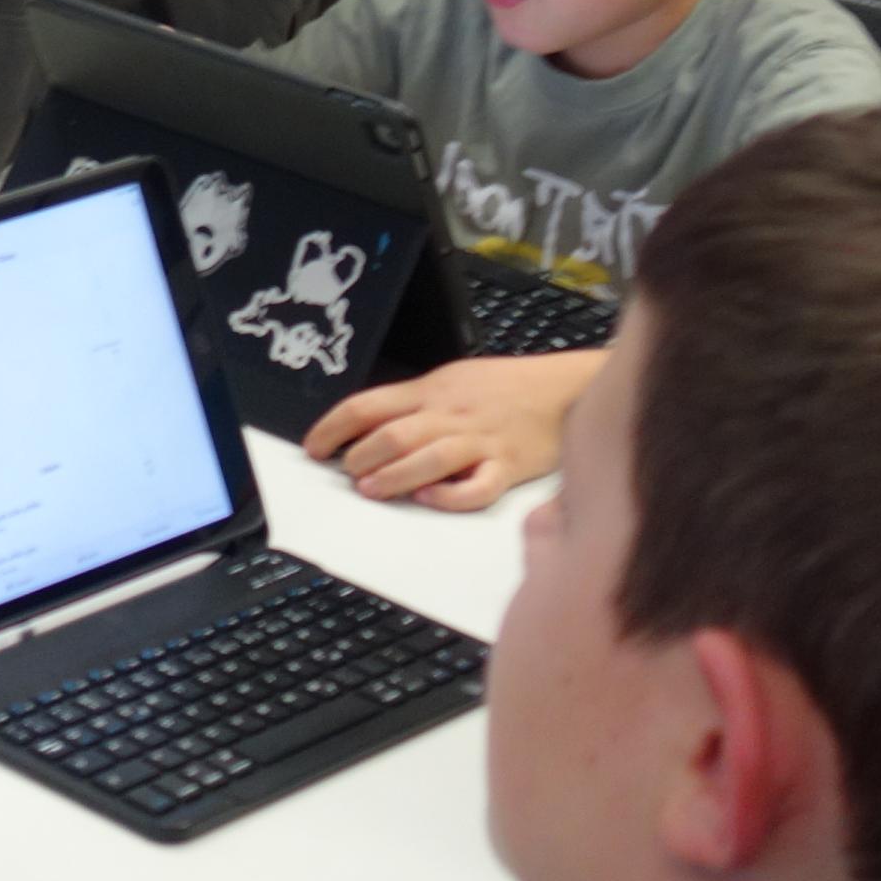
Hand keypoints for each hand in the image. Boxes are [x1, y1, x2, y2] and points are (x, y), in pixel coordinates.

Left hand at [303, 348, 601, 509]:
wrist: (566, 389)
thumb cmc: (507, 387)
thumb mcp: (454, 381)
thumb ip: (415, 403)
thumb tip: (368, 428)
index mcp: (432, 391)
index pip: (369, 405)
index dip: (334, 427)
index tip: (314, 448)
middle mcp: (452, 414)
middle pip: (395, 431)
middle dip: (361, 454)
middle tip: (345, 473)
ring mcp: (482, 440)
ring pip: (430, 456)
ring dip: (394, 474)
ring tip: (369, 489)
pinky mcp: (510, 466)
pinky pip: (479, 485)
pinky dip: (453, 494)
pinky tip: (431, 499)